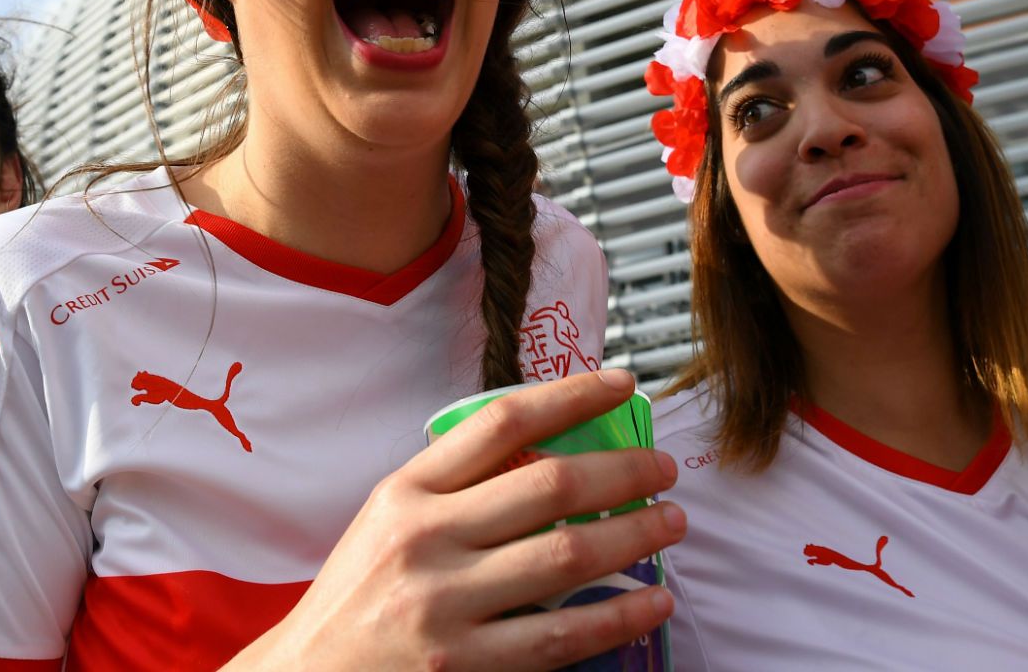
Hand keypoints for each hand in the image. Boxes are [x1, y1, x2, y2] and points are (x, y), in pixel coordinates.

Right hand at [226, 368, 684, 670]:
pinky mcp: (462, 667)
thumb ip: (454, 488)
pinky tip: (653, 601)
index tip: (621, 384)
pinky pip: (561, 636)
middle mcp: (424, 540)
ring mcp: (443, 606)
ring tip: (671, 524)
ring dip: (635, 535)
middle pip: (550, 484)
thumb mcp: (388, 523)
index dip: (571, 395)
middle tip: (664, 469)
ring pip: (567, 555)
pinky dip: (619, 615)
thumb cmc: (357, 599)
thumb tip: (550, 453)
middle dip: (624, 471)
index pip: (501, 423)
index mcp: (406, 492)